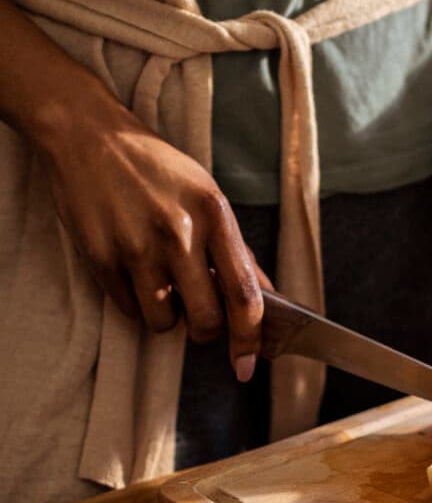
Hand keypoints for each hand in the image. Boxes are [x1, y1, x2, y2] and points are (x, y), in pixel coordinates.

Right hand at [35, 92, 263, 381]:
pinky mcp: (100, 257)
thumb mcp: (210, 198)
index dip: (250, 338)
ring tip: (163, 284)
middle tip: (200, 315)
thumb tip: (268, 297)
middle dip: (206, 331)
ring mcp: (137, 246)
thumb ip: (238, 252)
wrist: (91, 137)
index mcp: (216, 216)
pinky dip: (136, 304)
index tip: (247, 366)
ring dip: (167, 318)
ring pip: (163, 323)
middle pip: (206, 320)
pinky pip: (128, 310)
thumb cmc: (160, 171)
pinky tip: (135, 272)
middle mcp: (179, 233)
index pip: (244, 294)